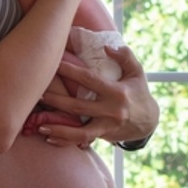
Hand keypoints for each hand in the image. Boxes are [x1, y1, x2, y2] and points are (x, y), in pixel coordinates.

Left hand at [35, 45, 158, 146]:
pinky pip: (82, 140)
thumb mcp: (137, 72)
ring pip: (79, 130)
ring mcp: (107, 126)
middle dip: (57, 100)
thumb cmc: (139, 92)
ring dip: (58, 129)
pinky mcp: (104, 136)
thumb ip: (125, 56)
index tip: (54, 63)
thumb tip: (107, 47)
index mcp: (118, 92)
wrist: (150, 121)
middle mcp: (112, 110)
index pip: (90, 80)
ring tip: (39, 126)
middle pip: (78, 106)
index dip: (71, 71)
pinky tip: (49, 138)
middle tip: (38, 94)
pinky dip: (65, 141)